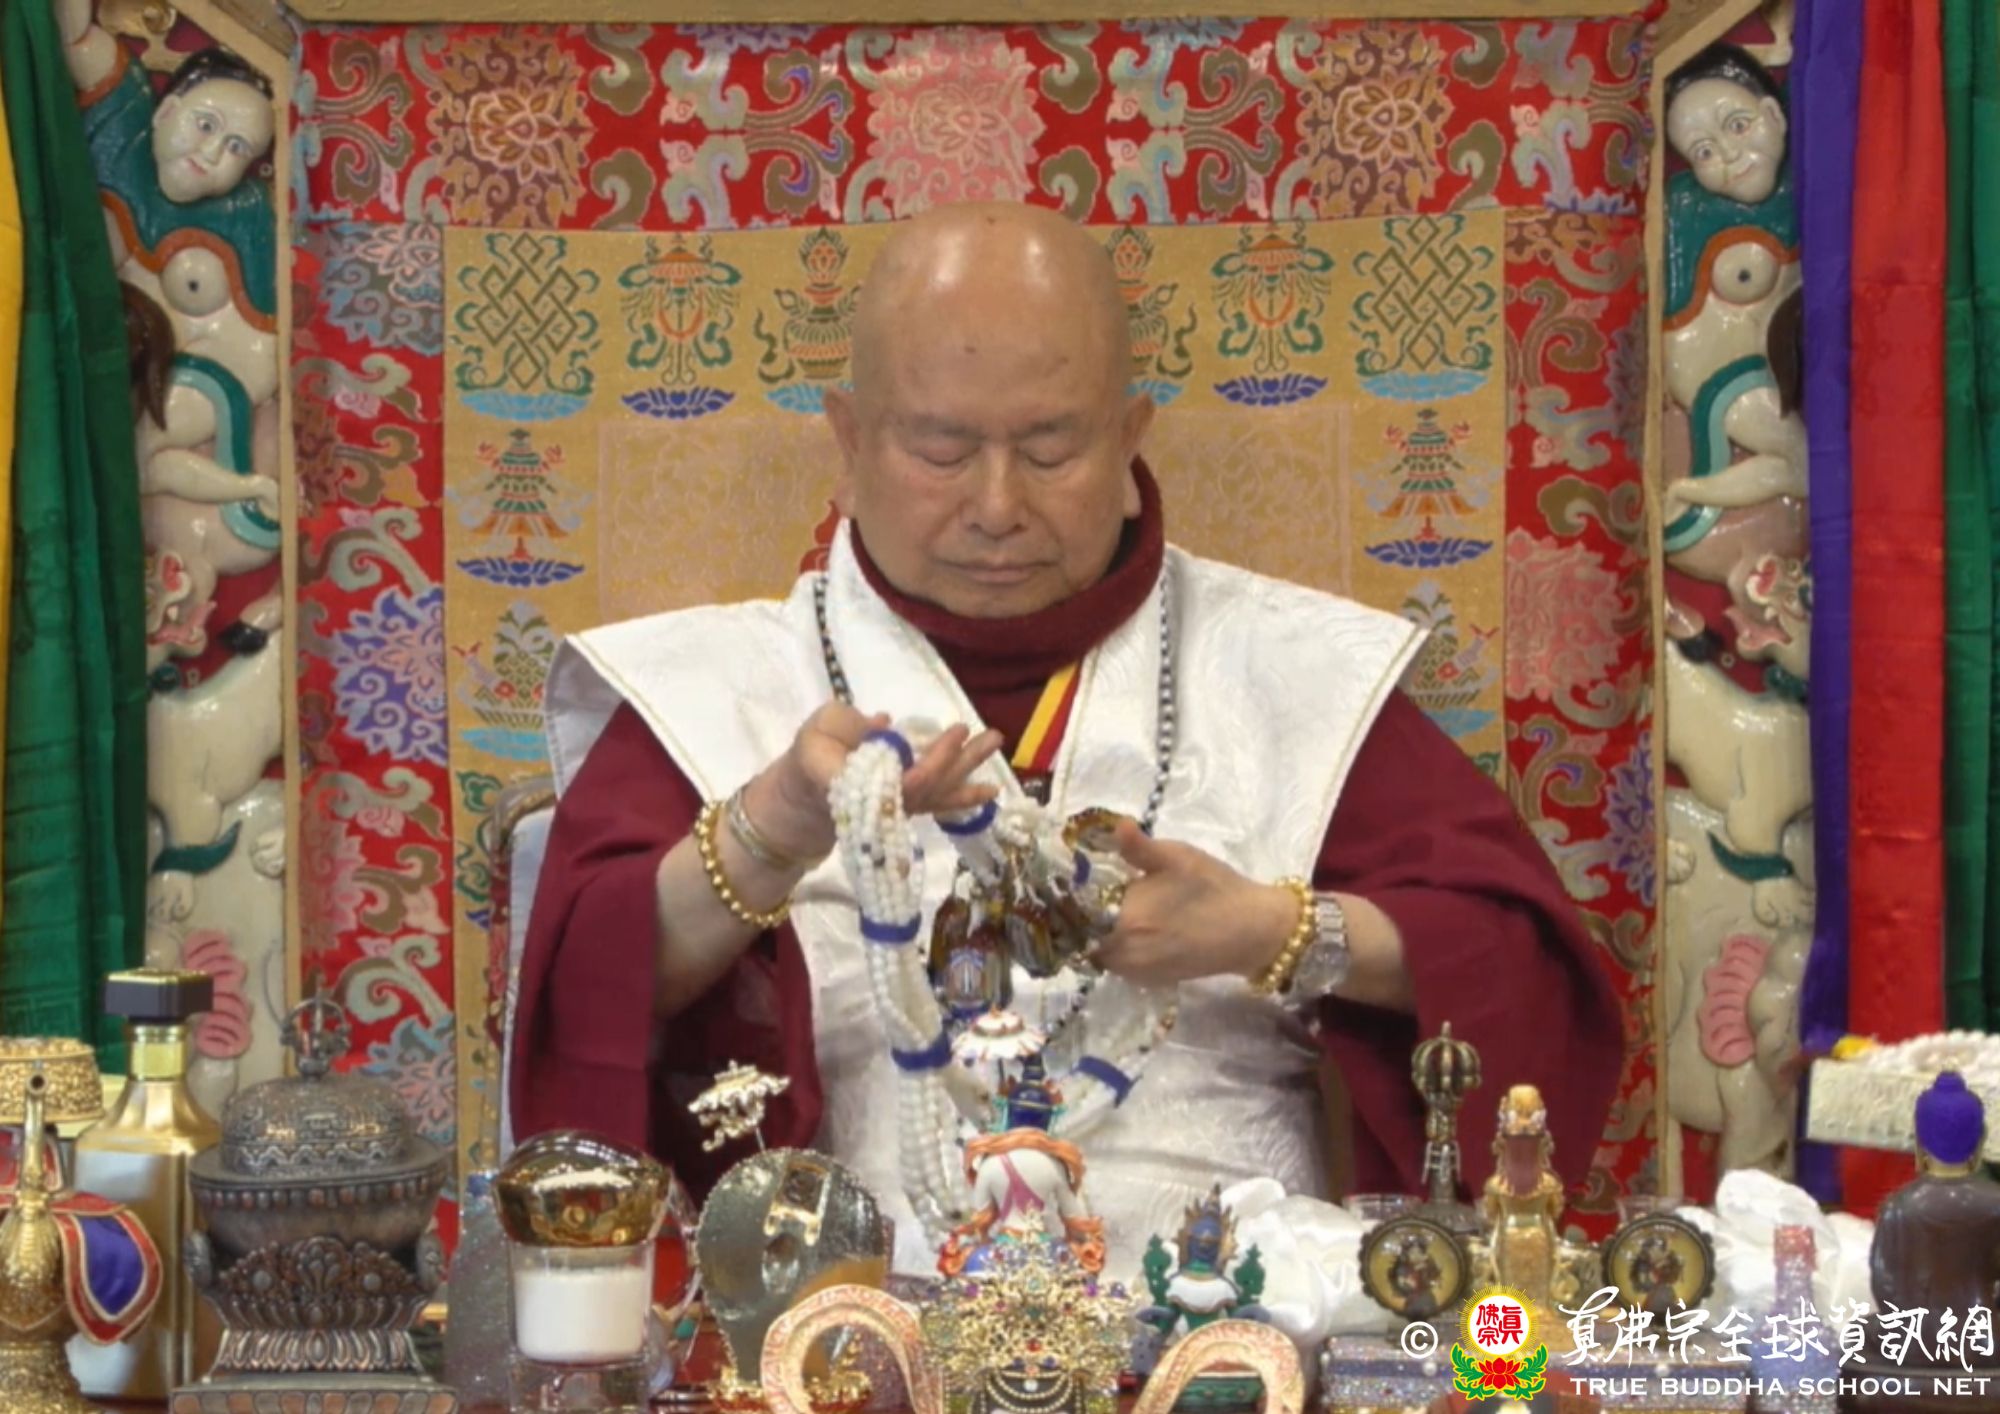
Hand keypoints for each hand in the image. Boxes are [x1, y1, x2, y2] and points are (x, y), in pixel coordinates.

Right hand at [744, 701, 1003, 862]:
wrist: (807, 790)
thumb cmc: (813, 755)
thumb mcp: (817, 730)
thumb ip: (847, 727)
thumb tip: (884, 725)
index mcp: (868, 782)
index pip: (910, 780)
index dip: (937, 759)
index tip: (956, 730)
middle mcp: (890, 800)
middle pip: (934, 786)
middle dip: (962, 760)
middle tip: (987, 735)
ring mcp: (903, 806)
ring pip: (940, 792)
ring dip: (970, 770)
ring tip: (995, 745)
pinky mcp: (910, 804)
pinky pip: (940, 802)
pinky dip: (965, 796)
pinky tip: (990, 789)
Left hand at [1089, 818, 1301, 986]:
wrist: (1253, 930)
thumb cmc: (1214, 888)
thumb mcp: (1177, 857)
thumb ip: (1138, 847)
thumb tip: (1115, 826)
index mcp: (1125, 920)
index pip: (1076, 914)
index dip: (1069, 899)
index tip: (1068, 881)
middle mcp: (1124, 954)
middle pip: (1084, 936)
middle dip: (1084, 916)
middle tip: (1092, 891)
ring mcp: (1137, 972)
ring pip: (1100, 952)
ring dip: (1101, 933)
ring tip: (1110, 906)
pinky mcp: (1151, 981)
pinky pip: (1119, 964)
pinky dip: (1118, 947)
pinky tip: (1131, 927)